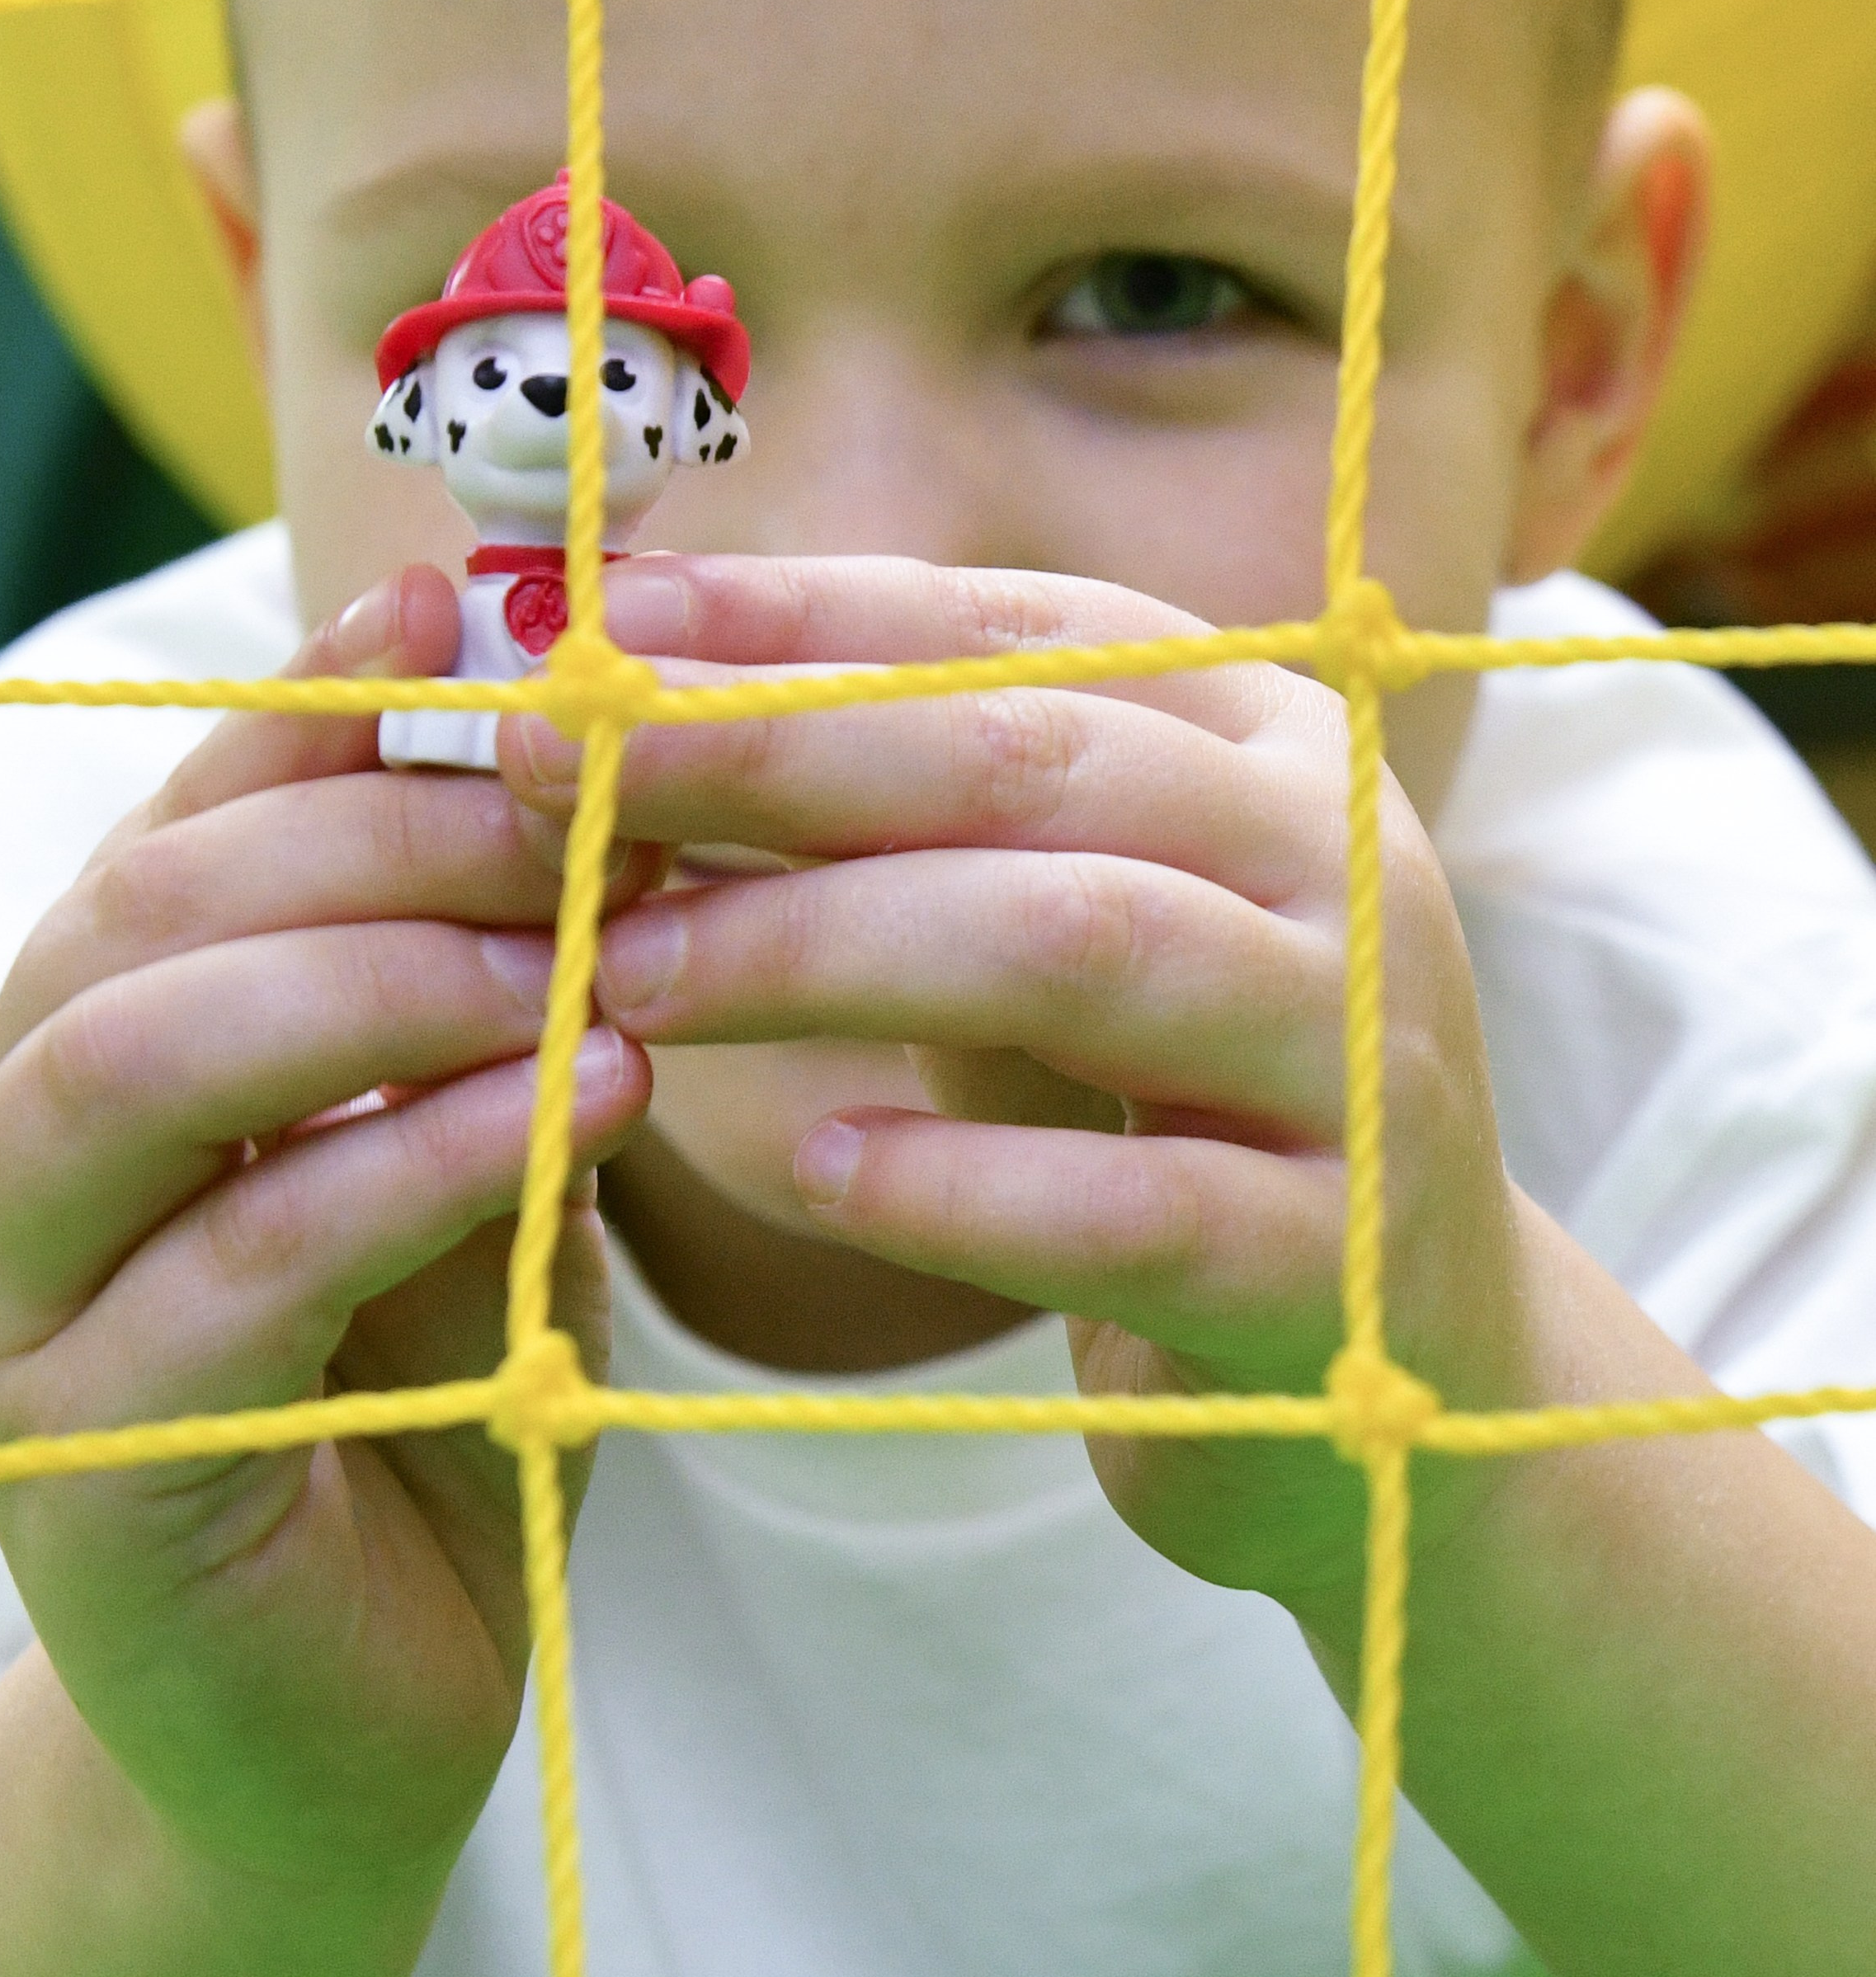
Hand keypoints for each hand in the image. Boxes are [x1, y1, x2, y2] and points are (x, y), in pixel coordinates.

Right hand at [0, 566, 652, 1901]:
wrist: (342, 1729)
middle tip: (594, 814)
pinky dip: (411, 1158)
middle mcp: (9, 1134)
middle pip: (154, 906)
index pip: (190, 818)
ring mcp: (19, 1295)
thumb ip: (475, 993)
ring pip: (138, 1054)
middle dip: (385, 829)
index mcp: (84, 1029)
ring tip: (575, 964)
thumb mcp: (456, 1152)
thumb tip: (592, 776)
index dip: (326, 700)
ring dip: (375, 977)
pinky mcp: (83, 1449)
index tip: (470, 611)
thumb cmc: (414, 1405)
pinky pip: (240, 1257)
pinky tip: (569, 1111)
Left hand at [515, 554, 1529, 1632]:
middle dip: (773, 753)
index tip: (600, 620)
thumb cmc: (1166, 1103)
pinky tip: (815, 1170)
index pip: (1015, 626)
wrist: (1414, 1363)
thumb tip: (617, 695)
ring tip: (634, 974)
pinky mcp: (1337, 1257)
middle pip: (1028, 761)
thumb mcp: (1042, 920)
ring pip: (1076, 944)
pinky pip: (1132, 1203)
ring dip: (827, 946)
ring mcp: (1356, 1055)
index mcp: (1263, 738)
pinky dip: (960, 1182)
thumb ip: (890, 813)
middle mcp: (1335, 859)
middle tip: (563, 780)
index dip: (801, 612)